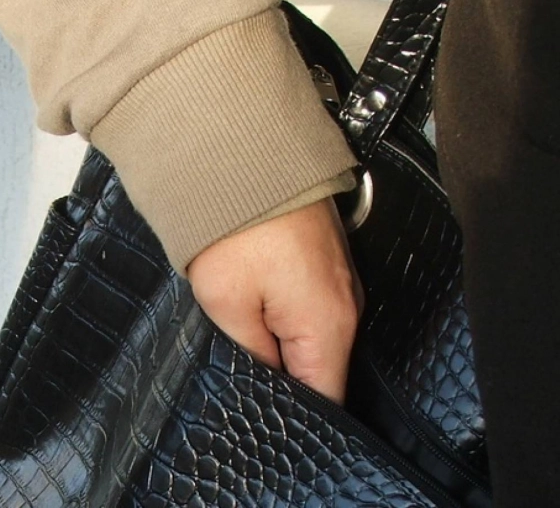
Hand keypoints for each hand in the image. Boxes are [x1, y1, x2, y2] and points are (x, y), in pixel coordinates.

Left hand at [188, 198, 362, 402]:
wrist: (248, 157)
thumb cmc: (236, 228)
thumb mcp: (228, 304)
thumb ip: (252, 354)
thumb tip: (267, 380)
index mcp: (329, 325)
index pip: (326, 398)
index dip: (297, 416)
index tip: (266, 420)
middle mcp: (347, 307)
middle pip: (322, 369)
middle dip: (287, 380)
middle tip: (245, 377)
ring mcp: (341, 284)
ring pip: (316, 340)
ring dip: (285, 346)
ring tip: (249, 339)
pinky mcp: (327, 266)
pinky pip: (314, 311)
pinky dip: (288, 320)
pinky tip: (260, 313)